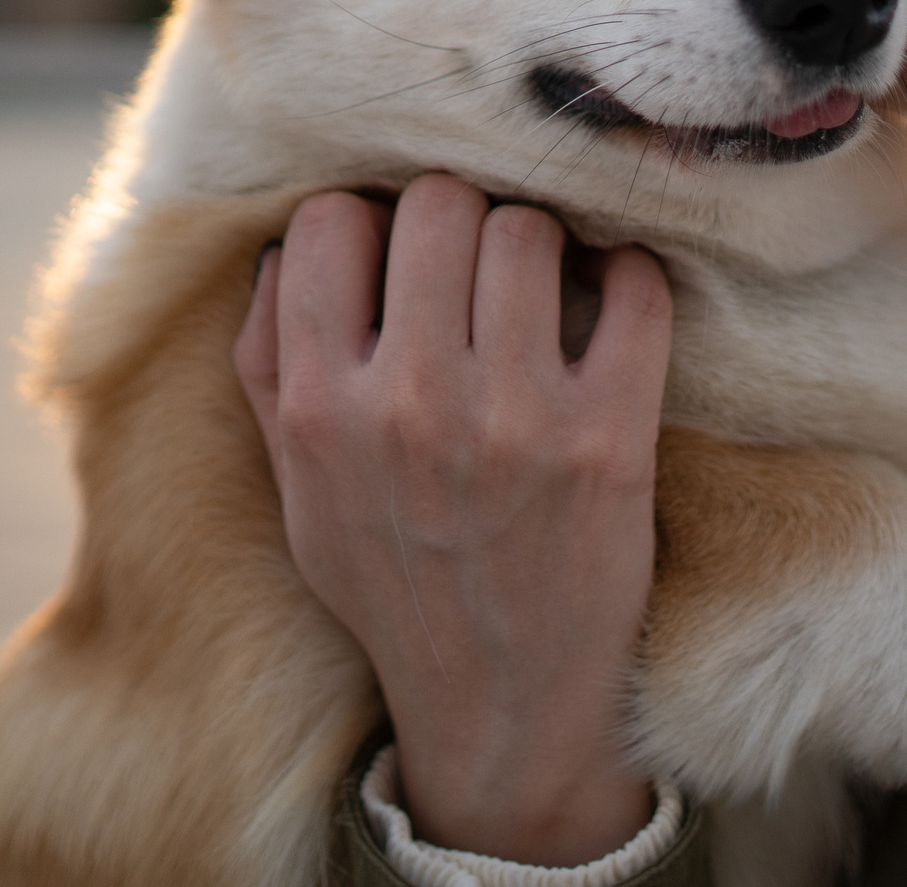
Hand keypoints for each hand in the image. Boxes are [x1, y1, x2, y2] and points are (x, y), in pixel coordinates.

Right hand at [234, 174, 674, 864]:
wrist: (502, 704)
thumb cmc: (396, 582)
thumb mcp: (299, 491)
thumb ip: (270, 368)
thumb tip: (291, 247)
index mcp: (325, 409)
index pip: (332, 220)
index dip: (370, 220)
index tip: (399, 251)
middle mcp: (414, 405)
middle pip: (440, 203)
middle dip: (461, 216)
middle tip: (479, 259)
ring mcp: (517, 420)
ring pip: (529, 229)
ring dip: (542, 240)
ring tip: (543, 282)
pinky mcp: (612, 438)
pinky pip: (635, 288)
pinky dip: (631, 277)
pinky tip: (612, 303)